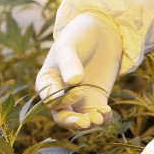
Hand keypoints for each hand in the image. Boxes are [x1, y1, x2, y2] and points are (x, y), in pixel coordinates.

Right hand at [36, 11, 122, 130]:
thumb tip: (73, 82)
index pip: (50, 100)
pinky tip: (107, 111)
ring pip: (78, 120)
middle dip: (72, 122)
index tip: (79, 89)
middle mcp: (60, 95)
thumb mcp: (70, 46)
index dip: (63, 100)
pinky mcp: (95, 101)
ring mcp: (78, 100)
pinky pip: (96, 116)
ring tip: (99, 118)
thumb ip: (69, 63)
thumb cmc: (78, 36)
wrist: (101, 31)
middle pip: (61, 116)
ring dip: (88, 123)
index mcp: (47, 82)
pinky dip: (102, 119)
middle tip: (86, 123)